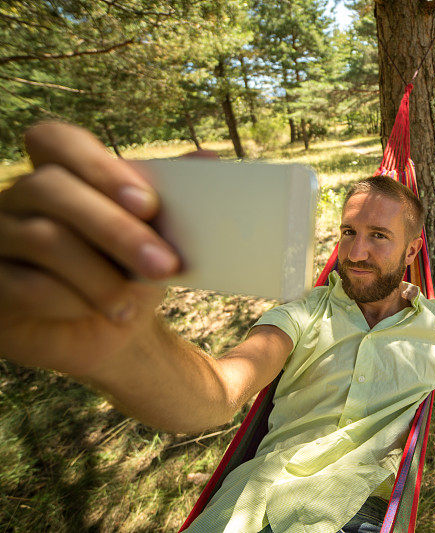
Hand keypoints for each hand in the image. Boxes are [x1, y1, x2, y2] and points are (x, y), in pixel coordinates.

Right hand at [0, 121, 181, 377]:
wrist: (115, 327)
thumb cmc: (134, 268)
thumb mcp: (158, 231)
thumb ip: (175, 195)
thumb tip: (209, 157)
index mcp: (59, 172)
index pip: (55, 140)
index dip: (98, 167)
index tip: (148, 204)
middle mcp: (18, 197)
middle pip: (51, 188)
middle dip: (116, 230)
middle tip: (164, 265)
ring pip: (42, 239)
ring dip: (99, 275)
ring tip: (131, 304)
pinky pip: (26, 286)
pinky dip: (71, 301)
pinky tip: (98, 312)